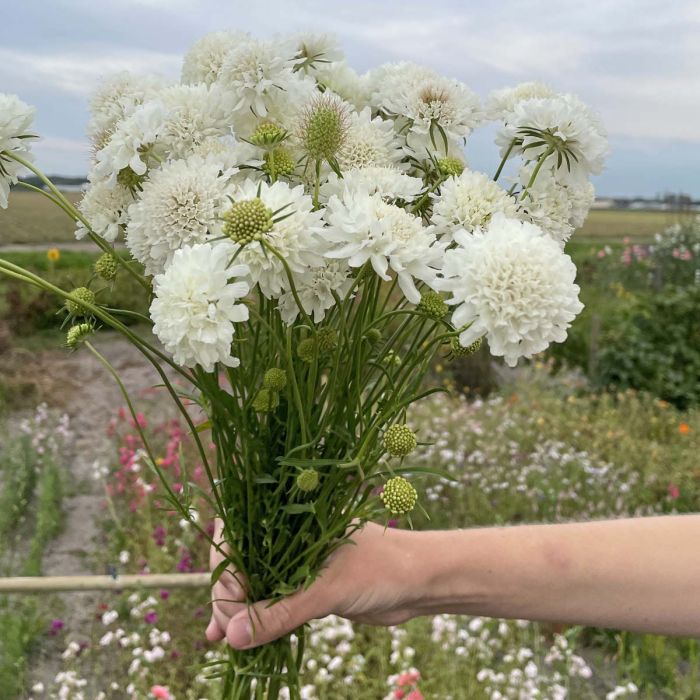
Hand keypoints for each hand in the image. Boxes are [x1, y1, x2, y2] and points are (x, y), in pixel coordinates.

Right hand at [205, 518, 424, 649]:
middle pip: (241, 566)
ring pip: (254, 588)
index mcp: (291, 523)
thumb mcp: (328, 589)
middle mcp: (289, 542)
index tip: (230, 601)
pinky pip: (271, 605)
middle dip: (227, 597)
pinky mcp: (308, 591)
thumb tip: (231, 636)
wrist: (419, 582)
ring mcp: (297, 567)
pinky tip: (233, 639)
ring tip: (218, 638)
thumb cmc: (380, 569)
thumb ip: (280, 613)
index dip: (227, 569)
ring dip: (236, 612)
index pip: (239, 539)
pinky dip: (254, 621)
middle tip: (223, 629)